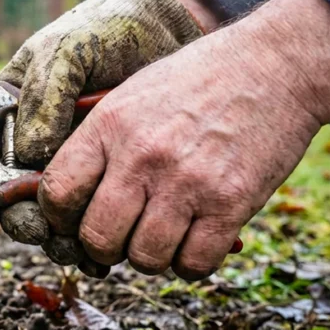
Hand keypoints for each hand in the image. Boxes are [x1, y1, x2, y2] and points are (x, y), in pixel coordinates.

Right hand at [0, 0, 206, 266]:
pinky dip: (97, 239)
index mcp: (4, 117)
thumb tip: (28, 156)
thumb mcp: (64, 53)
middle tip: (39, 227)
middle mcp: (29, 148)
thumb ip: (43, 98)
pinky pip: (94, 218)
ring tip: (76, 243)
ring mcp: (71, 167)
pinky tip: (107, 249)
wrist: (163, 30)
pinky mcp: (108, 181)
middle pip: (11, 202)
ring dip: (58, 238)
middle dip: (21, 221)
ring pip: (51, 219)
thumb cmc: (100, 32)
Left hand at [39, 0, 329, 279]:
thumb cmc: (195, 81)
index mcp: (109, 126)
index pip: (57, 192)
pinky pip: (195, 264)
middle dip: (104, 246)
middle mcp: (142, 157)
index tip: (75, 218)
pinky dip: (192, 262)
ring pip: (145, 259)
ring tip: (162, 231)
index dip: (59, 216)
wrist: (272, 65)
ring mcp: (188, 183)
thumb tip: (57, 192)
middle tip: (121, 233)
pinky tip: (196, 238)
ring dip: (151, 255)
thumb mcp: (129, 95)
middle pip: (97, 238)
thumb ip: (96, 142)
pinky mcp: (232, 204)